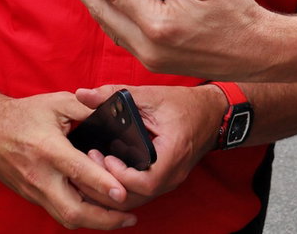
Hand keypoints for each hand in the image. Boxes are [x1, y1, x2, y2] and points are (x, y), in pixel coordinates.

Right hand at [0, 91, 138, 229]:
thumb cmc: (23, 114)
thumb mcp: (57, 102)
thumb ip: (87, 108)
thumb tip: (116, 112)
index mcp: (48, 149)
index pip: (78, 171)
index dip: (102, 184)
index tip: (122, 193)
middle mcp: (40, 176)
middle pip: (72, 210)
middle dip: (103, 219)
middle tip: (130, 217)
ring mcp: (34, 190)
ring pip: (66, 217)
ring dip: (94, 222)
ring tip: (120, 219)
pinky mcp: (31, 196)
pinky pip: (58, 212)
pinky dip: (80, 216)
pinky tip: (98, 212)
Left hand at [58, 0, 276, 80]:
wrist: (259, 53)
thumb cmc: (238, 17)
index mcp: (159, 23)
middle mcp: (148, 45)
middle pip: (102, 10)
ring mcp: (150, 58)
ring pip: (109, 26)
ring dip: (91, 1)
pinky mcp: (155, 63)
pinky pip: (122, 37)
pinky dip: (109, 16)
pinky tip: (105, 2)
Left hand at [72, 84, 219, 208]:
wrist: (213, 113)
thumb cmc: (185, 104)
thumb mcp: (151, 95)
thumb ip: (115, 94)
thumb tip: (82, 94)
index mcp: (174, 153)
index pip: (146, 182)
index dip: (121, 175)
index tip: (105, 157)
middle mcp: (174, 174)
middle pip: (136, 197)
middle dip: (107, 186)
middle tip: (88, 164)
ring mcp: (171, 181)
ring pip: (136, 201)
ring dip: (112, 191)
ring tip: (92, 169)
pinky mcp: (166, 182)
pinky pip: (141, 195)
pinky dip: (121, 189)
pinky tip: (105, 174)